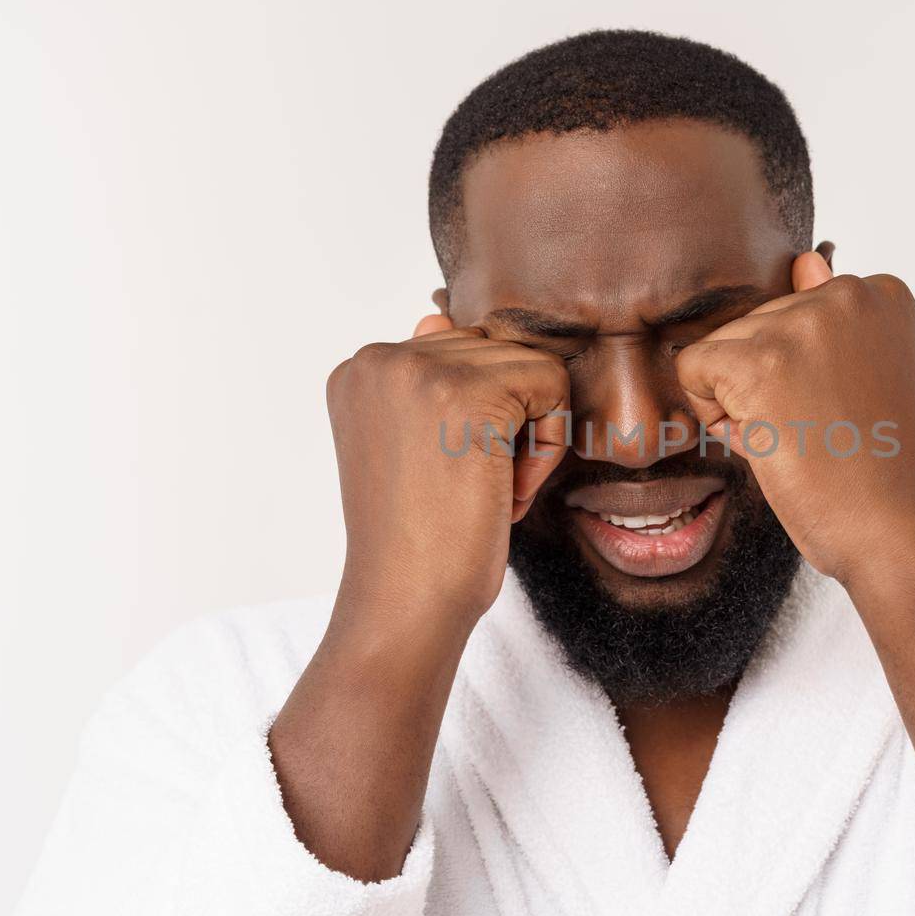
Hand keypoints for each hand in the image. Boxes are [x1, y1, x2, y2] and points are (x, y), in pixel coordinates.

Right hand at [327, 313, 570, 626]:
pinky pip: (553, 387)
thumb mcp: (412, 447)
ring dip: (529, 435)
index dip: (477, 418)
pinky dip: (549, 446)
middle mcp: (379, 357)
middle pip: (498, 351)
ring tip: (485, 489)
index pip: (462, 352)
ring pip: (531, 367)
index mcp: (361, 369)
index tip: (447, 476)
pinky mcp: (469, 392)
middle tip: (471, 487)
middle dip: (507, 421)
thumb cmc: (419, 540)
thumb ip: (426, 377)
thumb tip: (435, 314)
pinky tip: (506, 491)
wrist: (408, 601)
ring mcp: (420, 369)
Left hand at [675, 250, 914, 590]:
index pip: (797, 313)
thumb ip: (839, 321)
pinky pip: (692, 369)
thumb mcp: (879, 376)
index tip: (849, 411)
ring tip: (804, 441)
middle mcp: (846, 293)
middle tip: (826, 434)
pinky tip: (768, 443)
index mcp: (882, 292)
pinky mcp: (759, 361)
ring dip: (743, 403)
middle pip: (757, 327)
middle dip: (771, 386)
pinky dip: (713, 414)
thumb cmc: (892, 470)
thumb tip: (806, 260)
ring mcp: (803, 324)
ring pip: (724, 348)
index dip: (806, 373)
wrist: (901, 531)